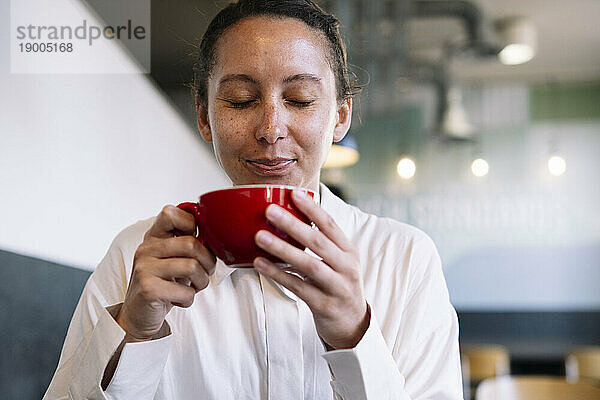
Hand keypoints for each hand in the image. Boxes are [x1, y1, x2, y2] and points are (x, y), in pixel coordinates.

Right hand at [117, 205, 215, 340]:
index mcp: (153, 237)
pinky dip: (189, 299)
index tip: (198, 240)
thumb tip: (214, 236)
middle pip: (192, 244)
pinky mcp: (148, 290)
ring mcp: (145, 268)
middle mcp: (146, 249)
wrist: (139, 316)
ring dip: (201, 282)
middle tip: (204, 272)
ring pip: (192, 267)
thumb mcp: (172, 259)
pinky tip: (180, 300)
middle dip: (208, 262)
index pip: (170, 213)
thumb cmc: (163, 285)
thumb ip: (187, 244)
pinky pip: (185, 292)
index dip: (192, 223)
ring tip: (194, 287)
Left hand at [253, 190, 368, 349]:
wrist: (353, 324)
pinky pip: (298, 287)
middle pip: (318, 242)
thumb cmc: (338, 284)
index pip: (330, 225)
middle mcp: (346, 267)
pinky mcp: (324, 305)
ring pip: (308, 265)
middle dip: (293, 224)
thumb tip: (290, 216)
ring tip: (260, 236)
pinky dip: (278, 274)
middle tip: (269, 210)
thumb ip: (322, 242)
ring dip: (282, 249)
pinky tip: (260, 264)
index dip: (312, 208)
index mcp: (349, 251)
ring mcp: (337, 287)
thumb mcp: (339, 261)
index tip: (293, 193)